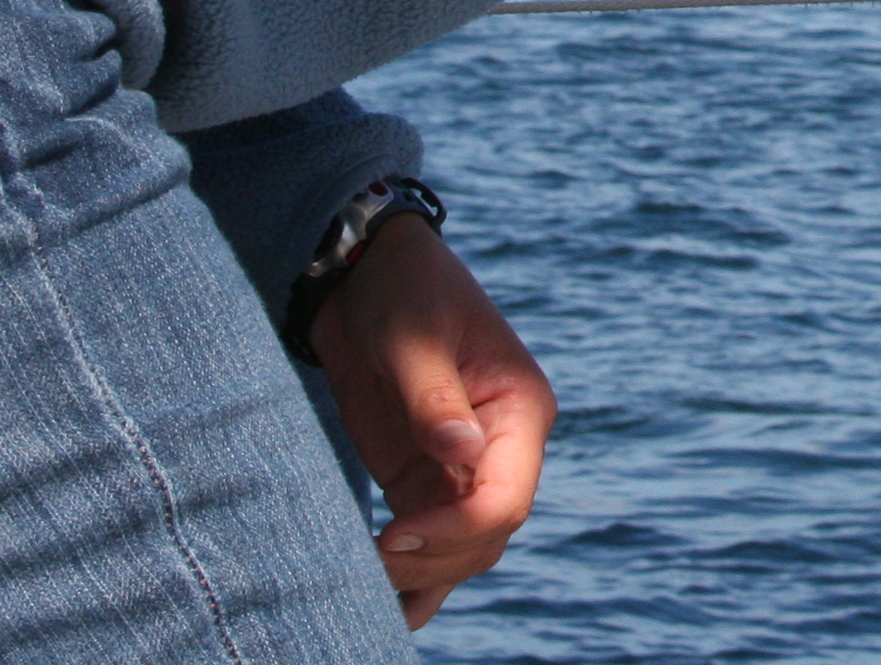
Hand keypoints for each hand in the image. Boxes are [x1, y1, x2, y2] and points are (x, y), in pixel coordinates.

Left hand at [306, 214, 556, 628]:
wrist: (362, 273)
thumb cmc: (400, 289)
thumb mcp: (414, 336)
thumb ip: (434, 398)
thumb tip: (464, 453)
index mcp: (521, 410)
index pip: (507, 498)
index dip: (455, 528)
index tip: (392, 533)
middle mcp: (503, 447)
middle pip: (486, 536)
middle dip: (433, 559)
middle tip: (365, 562)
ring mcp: (463, 467)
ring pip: (460, 550)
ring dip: (420, 576)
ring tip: (360, 589)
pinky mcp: (422, 478)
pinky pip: (429, 541)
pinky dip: (411, 576)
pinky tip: (380, 606)